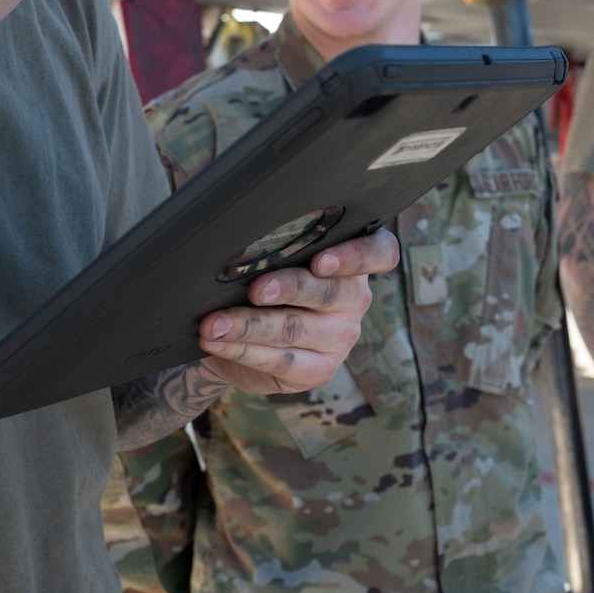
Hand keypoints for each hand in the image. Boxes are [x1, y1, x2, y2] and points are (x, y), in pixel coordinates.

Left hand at [195, 229, 400, 393]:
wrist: (246, 331)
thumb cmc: (264, 276)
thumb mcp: (276, 254)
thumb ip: (274, 239)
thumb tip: (235, 222)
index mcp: (354, 261)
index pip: (380, 253)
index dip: (356, 256)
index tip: (321, 261)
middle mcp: (355, 299)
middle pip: (329, 292)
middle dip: (287, 289)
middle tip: (255, 289)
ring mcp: (341, 337)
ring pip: (295, 329)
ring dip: (249, 324)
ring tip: (213, 323)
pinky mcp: (319, 370)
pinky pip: (280, 361)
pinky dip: (243, 350)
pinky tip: (218, 342)